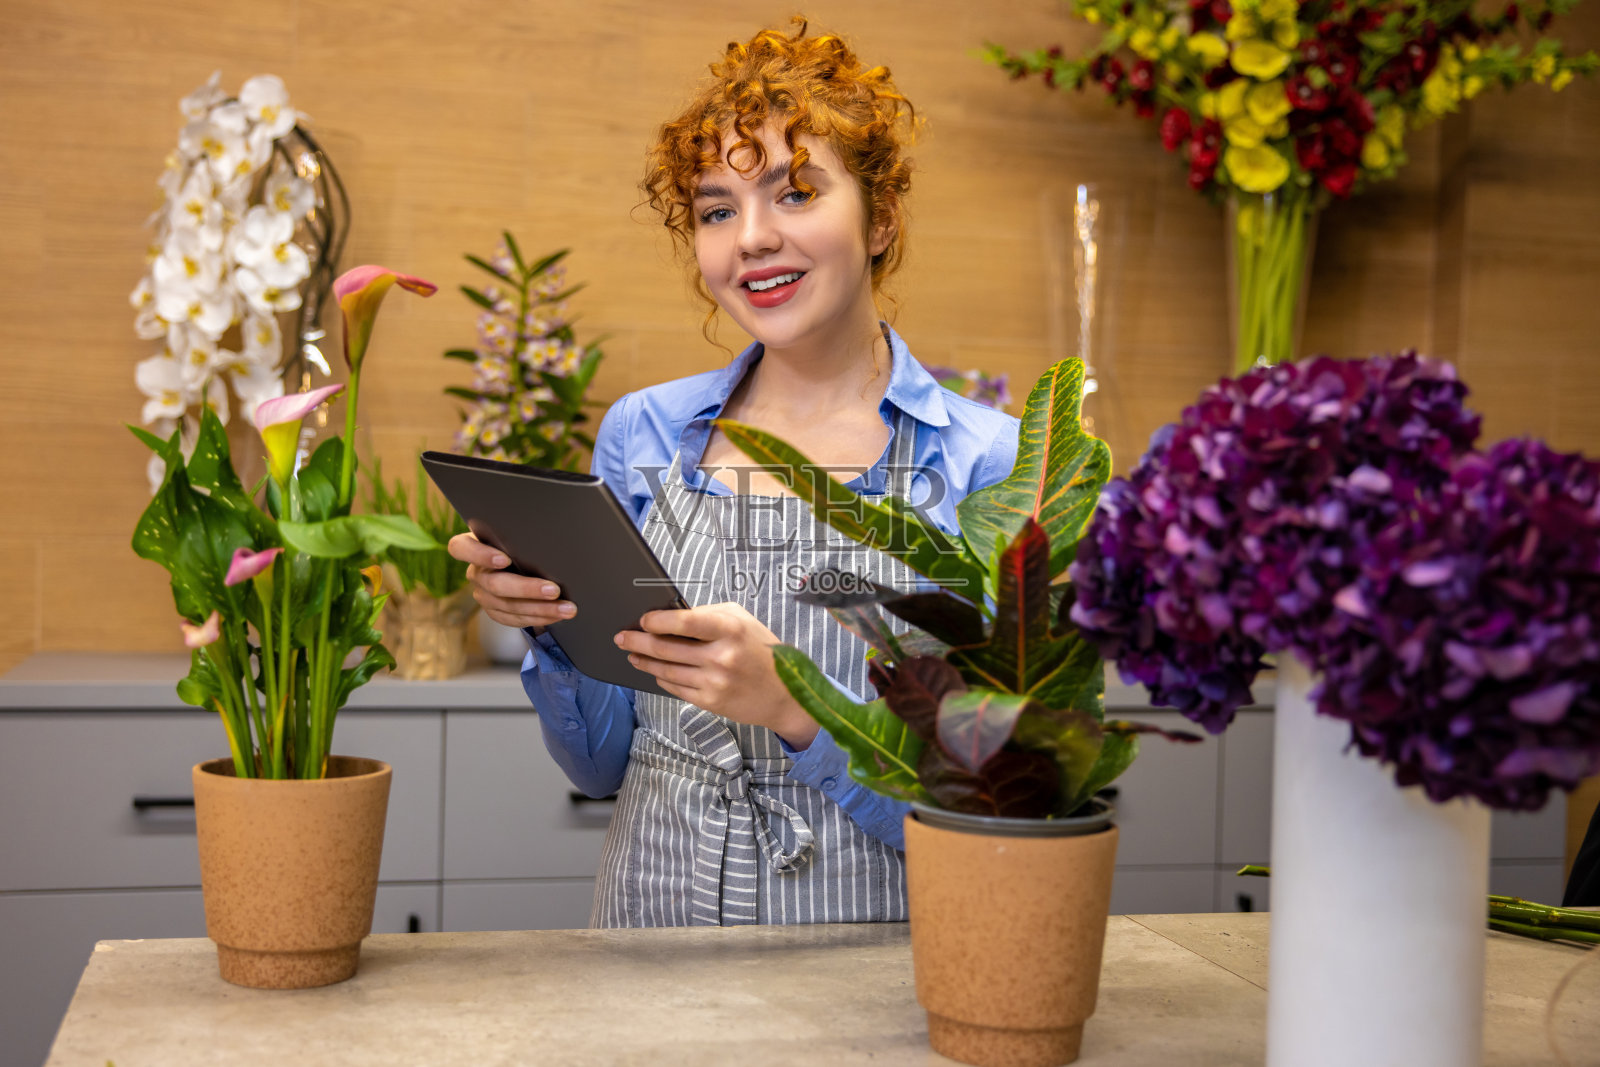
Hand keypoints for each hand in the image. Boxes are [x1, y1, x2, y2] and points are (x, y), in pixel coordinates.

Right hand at [447, 533, 574, 629]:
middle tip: (554, 590)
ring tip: (566, 608)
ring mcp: (483, 594)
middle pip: (494, 584)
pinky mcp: (494, 611)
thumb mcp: (518, 533)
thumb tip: (552, 537)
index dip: (480, 554)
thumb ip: (523, 534)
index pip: (461, 548)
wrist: (524, 560)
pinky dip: (537, 618)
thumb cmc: (522, 540)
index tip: (505, 558)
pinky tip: (556, 615)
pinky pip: (513, 619)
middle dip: (527, 589)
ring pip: (507, 606)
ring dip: (540, 609)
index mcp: (473, 546)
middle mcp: (476, 572)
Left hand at [616, 601, 819, 749]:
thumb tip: (672, 615)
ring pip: (666, 669)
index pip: (684, 621)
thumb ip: (710, 615)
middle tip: (622, 637)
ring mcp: (714, 681)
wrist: (785, 693)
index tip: (642, 620)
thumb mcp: (743, 621)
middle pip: (666, 647)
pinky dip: (661, 677)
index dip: (657, 620)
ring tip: (632, 654)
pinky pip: (675, 688)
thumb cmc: (762, 651)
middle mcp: (721, 656)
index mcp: (730, 629)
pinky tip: (654, 670)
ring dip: (644, 661)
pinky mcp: (710, 701)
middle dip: (637, 641)